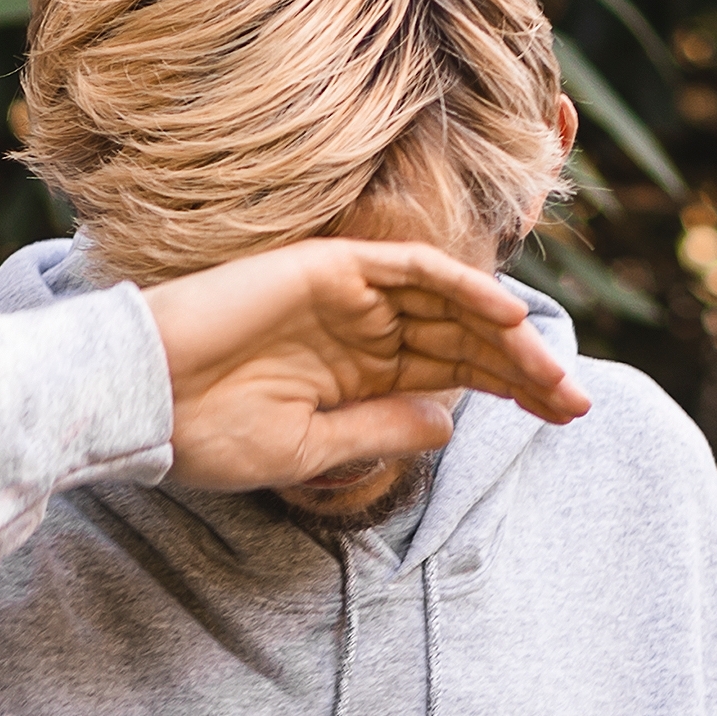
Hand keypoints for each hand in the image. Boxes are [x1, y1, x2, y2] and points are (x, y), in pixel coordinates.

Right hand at [142, 237, 588, 494]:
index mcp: (356, 374)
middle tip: (578, 399)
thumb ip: (381, 430)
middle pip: (464, 339)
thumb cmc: (203, 433)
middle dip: (526, 368)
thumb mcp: (308, 448)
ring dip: (505, 331)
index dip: (514, 389)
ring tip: (552, 368)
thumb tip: (451, 422)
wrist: (138, 399)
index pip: (453, 373)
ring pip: (449, 303)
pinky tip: (506, 318)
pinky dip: (462, 285)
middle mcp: (361, 329)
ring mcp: (347, 295)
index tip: (567, 415)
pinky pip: (412, 266)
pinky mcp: (329, 267)